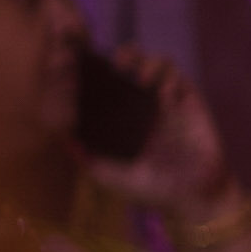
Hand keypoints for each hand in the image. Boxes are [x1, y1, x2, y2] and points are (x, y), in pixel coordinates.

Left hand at [95, 55, 244, 235]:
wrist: (192, 196)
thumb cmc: (147, 190)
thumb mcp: (106, 175)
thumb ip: (83, 156)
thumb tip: (59, 136)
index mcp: (118, 117)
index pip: (102, 83)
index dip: (91, 69)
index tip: (85, 65)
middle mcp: (140, 104)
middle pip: (127, 63)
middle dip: (120, 55)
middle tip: (115, 64)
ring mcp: (164, 100)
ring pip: (153, 62)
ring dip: (144, 61)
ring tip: (139, 78)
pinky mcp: (188, 101)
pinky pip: (177, 76)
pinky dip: (168, 78)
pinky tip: (164, 97)